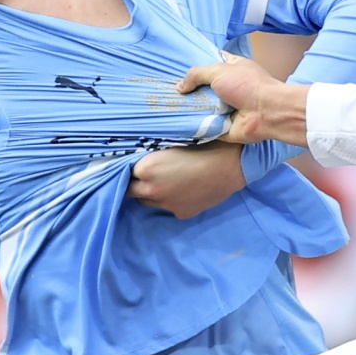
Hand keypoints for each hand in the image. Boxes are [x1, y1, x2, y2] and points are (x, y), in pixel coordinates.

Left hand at [128, 143, 247, 218]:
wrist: (232, 165)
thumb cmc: (205, 144)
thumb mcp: (172, 141)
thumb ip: (152, 153)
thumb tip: (138, 157)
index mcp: (146, 168)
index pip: (123, 171)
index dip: (128, 166)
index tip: (133, 163)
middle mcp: (152, 190)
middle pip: (130, 191)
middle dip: (134, 183)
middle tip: (144, 174)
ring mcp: (166, 205)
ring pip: (146, 202)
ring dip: (149, 193)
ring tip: (165, 181)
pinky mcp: (180, 213)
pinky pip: (167, 207)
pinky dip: (169, 199)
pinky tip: (182, 189)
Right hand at [177, 53, 306, 144]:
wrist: (266, 113)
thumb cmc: (247, 86)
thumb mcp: (219, 71)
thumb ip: (196, 75)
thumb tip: (180, 86)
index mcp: (232, 68)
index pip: (211, 62)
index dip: (197, 63)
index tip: (176, 67)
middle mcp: (229, 87)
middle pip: (203, 86)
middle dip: (188, 89)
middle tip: (166, 89)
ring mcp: (226, 107)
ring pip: (201, 106)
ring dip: (188, 107)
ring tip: (167, 105)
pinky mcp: (223, 125)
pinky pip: (204, 124)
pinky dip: (193, 124)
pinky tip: (175, 122)